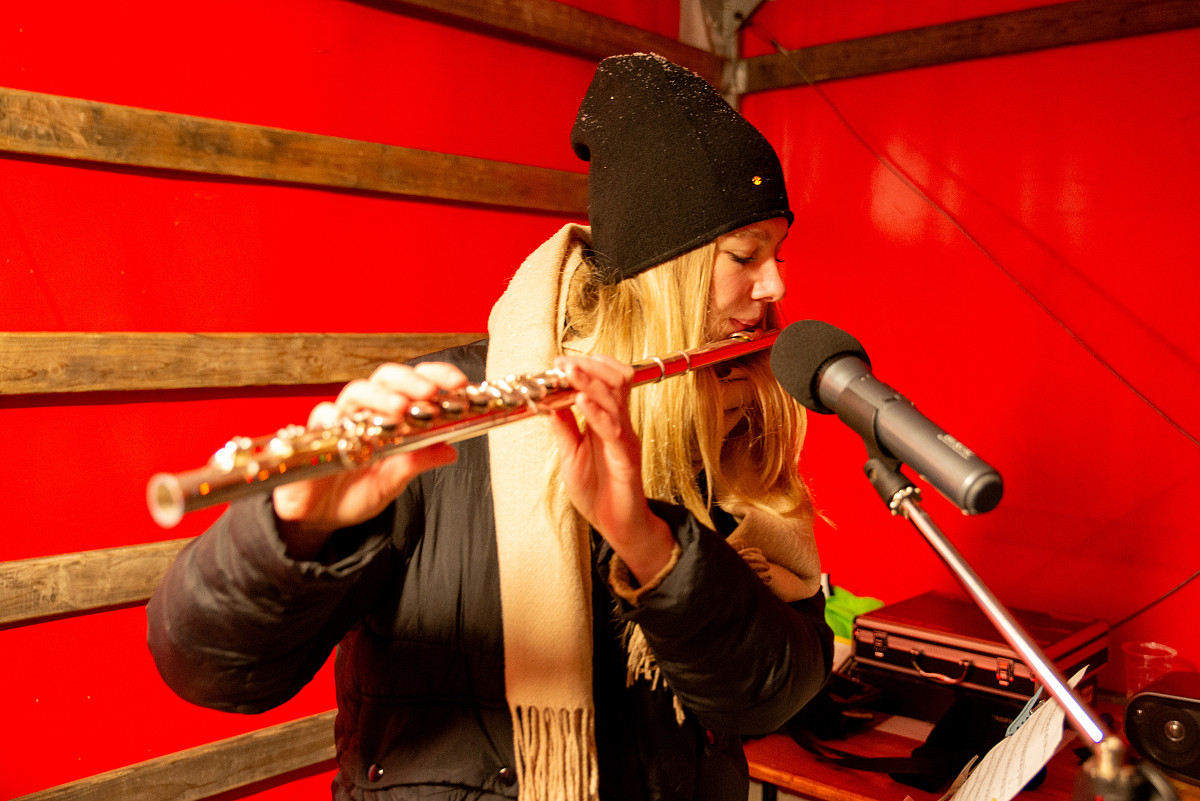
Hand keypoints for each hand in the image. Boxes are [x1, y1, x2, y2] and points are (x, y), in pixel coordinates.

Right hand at [272, 361, 466, 558]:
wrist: (322, 517)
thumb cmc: (359, 493)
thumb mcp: (394, 482)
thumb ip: (417, 463)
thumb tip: (451, 451)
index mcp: (390, 416)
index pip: (413, 385)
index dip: (435, 376)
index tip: (458, 383)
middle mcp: (365, 411)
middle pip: (385, 379)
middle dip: (409, 381)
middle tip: (428, 392)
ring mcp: (339, 420)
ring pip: (356, 392)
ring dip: (380, 397)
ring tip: (399, 409)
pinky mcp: (314, 435)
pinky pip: (321, 418)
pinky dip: (335, 418)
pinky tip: (347, 426)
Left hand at [548, 355, 674, 582]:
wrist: (614, 524)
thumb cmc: (596, 490)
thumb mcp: (570, 453)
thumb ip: (564, 426)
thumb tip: (549, 399)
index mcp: (606, 421)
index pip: (605, 381)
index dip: (586, 366)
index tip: (559, 362)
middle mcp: (619, 424)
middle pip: (615, 381)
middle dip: (589, 367)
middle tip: (563, 362)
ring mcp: (624, 438)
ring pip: (615, 399)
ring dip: (590, 383)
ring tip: (569, 372)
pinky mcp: (626, 458)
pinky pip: (613, 430)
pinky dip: (597, 413)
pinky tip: (582, 403)